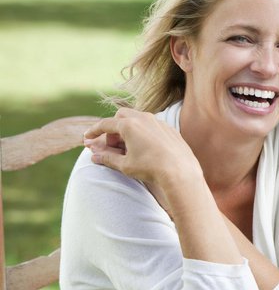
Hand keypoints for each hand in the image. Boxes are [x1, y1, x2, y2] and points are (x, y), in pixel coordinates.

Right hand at [83, 108, 202, 199]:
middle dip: (113, 129)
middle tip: (112, 146)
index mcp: (130, 125)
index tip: (86, 138)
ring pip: (138, 119)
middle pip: (121, 116)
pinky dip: (143, 133)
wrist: (180, 173)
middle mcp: (144, 118)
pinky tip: (144, 148)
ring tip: (128, 149)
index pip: (106, 124)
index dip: (94, 131)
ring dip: (128, 130)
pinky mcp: (170, 129)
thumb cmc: (151, 168)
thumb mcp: (125, 165)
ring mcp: (159, 122)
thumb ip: (107, 157)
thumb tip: (93, 155)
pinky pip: (152, 126)